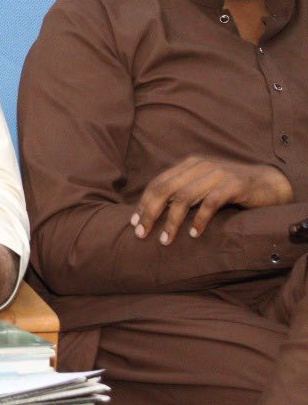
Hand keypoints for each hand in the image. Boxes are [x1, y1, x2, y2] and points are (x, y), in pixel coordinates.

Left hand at [131, 156, 293, 243]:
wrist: (270, 183)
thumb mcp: (203, 185)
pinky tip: (194, 234)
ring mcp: (217, 173)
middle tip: (141, 233)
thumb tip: (154, 212)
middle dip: (150, 212)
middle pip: (165, 189)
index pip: (158, 183)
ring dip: (172, 221)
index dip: (144, 203)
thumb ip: (183, 192)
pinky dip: (200, 219)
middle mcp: (200, 165)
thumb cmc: (232, 189)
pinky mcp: (234, 185)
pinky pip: (211, 203)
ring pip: (185, 197)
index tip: (134, 222)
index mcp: (188, 164)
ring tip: (165, 240)